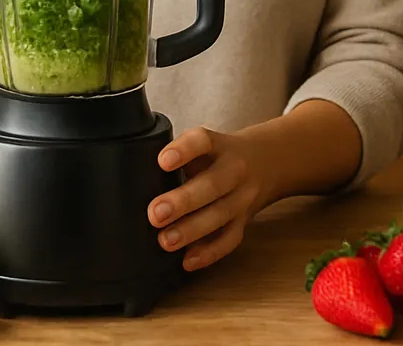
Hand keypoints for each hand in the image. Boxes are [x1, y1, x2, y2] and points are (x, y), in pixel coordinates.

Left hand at [148, 127, 267, 271]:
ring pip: (220, 214)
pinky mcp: (244, 221)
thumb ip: (178, 157)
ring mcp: (242, 197)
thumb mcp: (205, 145)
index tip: (162, 162)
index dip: (184, 150)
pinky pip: (230, 239)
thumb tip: (134, 177)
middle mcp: (234, 170)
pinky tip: (188, 260)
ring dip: (192, 230)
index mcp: (220, 146)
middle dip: (183, 201)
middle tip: (155, 213)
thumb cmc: (220, 155)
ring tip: (166, 241)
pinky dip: (210, 252)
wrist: (268, 161)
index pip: (203, 142)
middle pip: (212, 184)